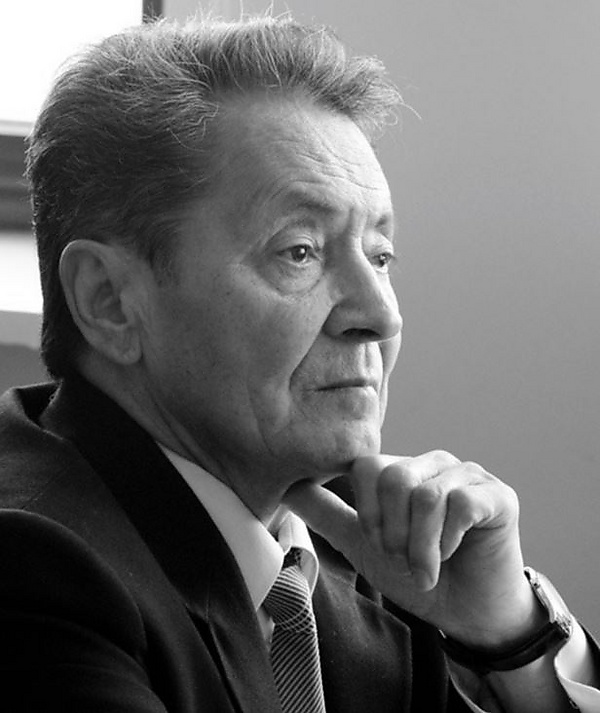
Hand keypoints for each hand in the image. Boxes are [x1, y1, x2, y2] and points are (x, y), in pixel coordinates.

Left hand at [285, 450, 540, 648]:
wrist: (468, 614)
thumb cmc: (417, 576)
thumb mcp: (363, 545)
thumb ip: (328, 514)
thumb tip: (287, 487)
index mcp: (402, 469)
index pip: (366, 465)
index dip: (367, 511)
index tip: (379, 543)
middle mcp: (434, 464)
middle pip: (395, 477)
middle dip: (393, 531)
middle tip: (404, 557)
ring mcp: (468, 475)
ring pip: (426, 495)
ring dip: (420, 546)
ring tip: (427, 566)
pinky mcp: (498, 495)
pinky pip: (461, 505)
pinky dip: (448, 542)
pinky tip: (454, 555)